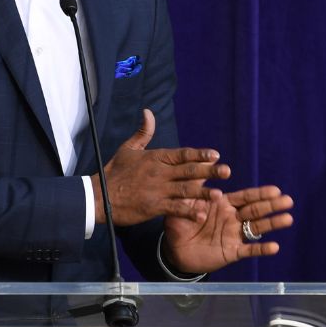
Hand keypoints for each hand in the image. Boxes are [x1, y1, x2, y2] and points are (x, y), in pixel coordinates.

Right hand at [95, 109, 229, 225]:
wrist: (98, 196)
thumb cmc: (114, 172)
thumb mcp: (128, 149)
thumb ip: (143, 132)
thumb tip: (148, 112)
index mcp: (155, 158)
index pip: (182, 154)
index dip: (199, 154)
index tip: (216, 154)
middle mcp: (159, 173)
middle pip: (188, 171)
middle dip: (209, 171)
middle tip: (227, 171)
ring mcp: (157, 190)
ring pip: (185, 190)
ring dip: (203, 192)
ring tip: (220, 194)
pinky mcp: (153, 206)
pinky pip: (174, 209)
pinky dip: (188, 211)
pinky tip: (201, 214)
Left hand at [163, 185, 293, 274]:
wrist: (174, 249)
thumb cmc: (179, 223)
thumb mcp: (185, 200)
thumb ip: (196, 183)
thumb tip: (205, 161)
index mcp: (224, 205)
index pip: (246, 197)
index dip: (260, 194)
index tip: (275, 189)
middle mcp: (233, 219)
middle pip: (256, 210)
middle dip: (272, 205)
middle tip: (288, 200)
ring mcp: (234, 235)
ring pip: (256, 228)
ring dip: (273, 223)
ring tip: (288, 218)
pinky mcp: (231, 252)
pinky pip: (248, 250)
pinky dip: (261, 249)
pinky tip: (274, 247)